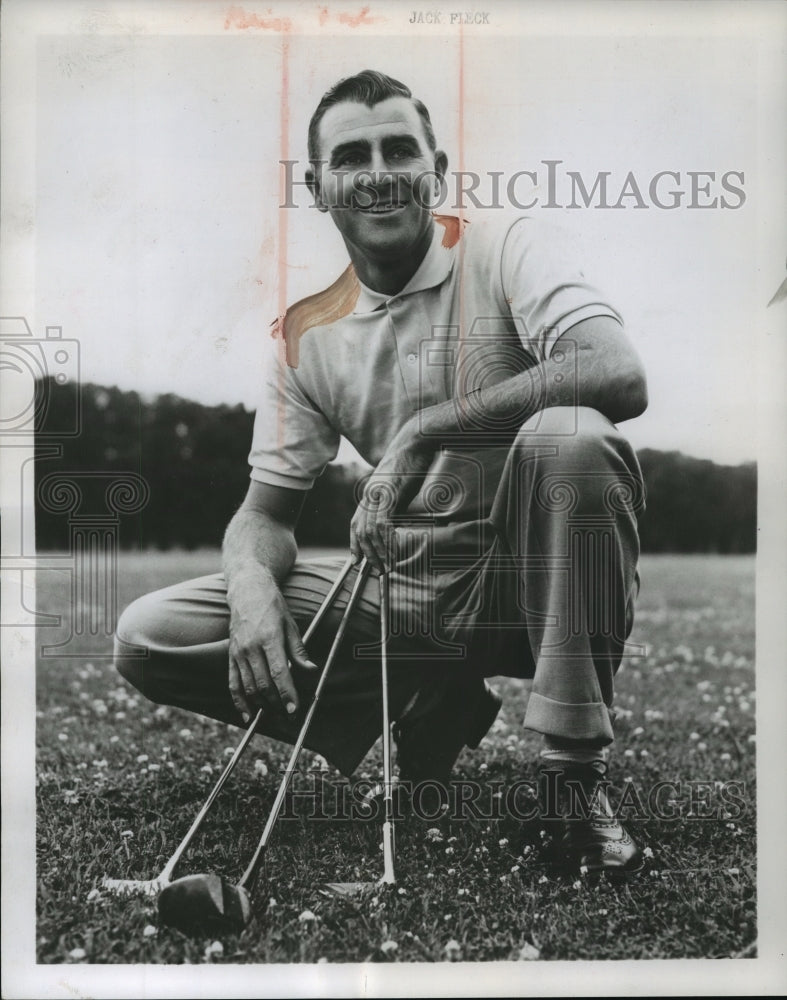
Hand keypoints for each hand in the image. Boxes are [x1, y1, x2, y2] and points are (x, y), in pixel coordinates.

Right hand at [227, 572, 316, 722]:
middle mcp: (251, 647)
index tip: (294, 709)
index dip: (287, 693)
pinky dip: (239, 702)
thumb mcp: (291, 625)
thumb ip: (298, 650)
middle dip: (277, 704)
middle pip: (264, 684)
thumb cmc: (273, 607)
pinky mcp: (231, 656)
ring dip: (262, 705)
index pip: (279, 672)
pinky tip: (248, 716)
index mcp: (269, 638)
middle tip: (289, 716)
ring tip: (275, 715)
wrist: (247, 591)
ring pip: (249, 687)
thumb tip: (310, 670)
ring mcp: (238, 653)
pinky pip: (233, 684)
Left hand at [350, 418, 434, 571]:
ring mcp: (377, 494)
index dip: (355, 543)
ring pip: (369, 530)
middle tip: (377, 569)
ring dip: (377, 551)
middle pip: (360, 530)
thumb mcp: (399, 487)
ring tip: (386, 565)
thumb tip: (395, 523)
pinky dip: (385, 539)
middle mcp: (369, 495)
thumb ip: (393, 505)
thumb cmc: (412, 463)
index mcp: (370, 494)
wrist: (415, 441)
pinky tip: (391, 550)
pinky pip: (382, 522)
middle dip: (367, 553)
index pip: (356, 523)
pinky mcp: (388, 493)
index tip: (358, 560)